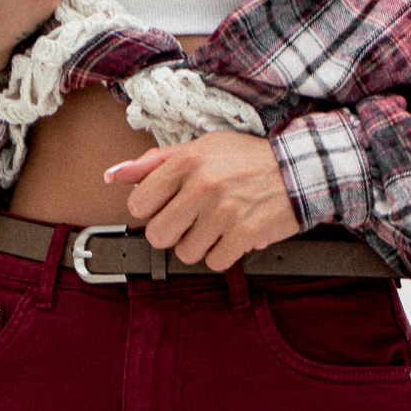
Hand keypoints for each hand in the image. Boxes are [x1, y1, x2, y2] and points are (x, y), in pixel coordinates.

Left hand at [107, 133, 298, 269]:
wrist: (297, 169)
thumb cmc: (245, 159)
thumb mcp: (200, 148)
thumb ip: (154, 162)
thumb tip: (113, 176)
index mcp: (186, 161)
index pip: (138, 205)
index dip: (152, 210)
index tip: (168, 205)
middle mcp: (201, 186)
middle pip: (157, 236)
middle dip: (172, 233)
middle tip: (191, 221)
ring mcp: (223, 213)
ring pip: (185, 253)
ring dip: (199, 245)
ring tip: (216, 226)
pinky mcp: (244, 235)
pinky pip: (214, 262)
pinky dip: (223, 254)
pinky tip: (233, 234)